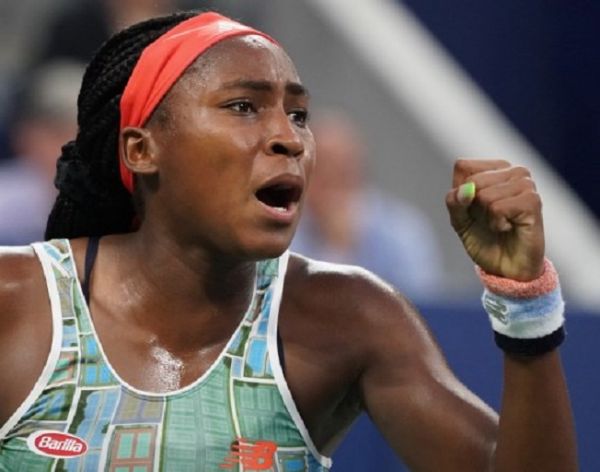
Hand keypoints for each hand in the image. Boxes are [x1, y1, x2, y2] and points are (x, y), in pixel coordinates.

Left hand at [446, 159, 544, 280]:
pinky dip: (497, 223)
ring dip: (486, 217)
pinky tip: (508, 228)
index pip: (463, 166)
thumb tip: (466, 190)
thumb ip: (455, 202)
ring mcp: (526, 184)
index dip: (460, 192)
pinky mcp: (533, 201)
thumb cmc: (484, 240)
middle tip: (489, 219)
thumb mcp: (459, 220)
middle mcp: (513, 171)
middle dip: (473, 207)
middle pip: (473, 180)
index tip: (473, 209)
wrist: (505, 268)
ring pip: (485, 195)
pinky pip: (498, 208)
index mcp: (495, 169)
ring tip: (500, 224)